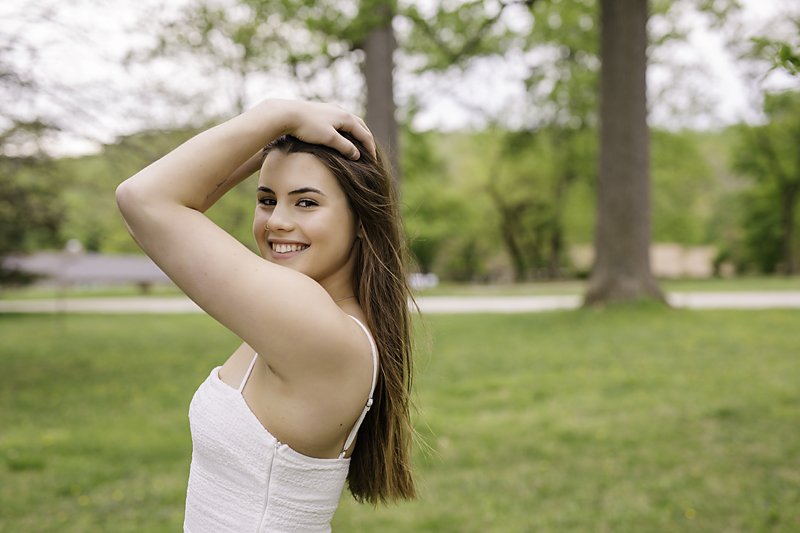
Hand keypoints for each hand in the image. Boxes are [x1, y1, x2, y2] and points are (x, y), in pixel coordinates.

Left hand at [261, 100, 376, 160]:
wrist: (286, 113)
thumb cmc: (308, 127)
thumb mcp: (329, 139)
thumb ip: (345, 147)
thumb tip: (357, 154)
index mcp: (346, 117)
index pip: (365, 134)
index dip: (370, 148)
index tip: (373, 161)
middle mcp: (341, 111)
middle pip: (360, 125)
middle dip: (367, 139)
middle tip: (371, 151)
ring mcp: (331, 109)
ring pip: (351, 121)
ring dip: (357, 132)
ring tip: (359, 142)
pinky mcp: (322, 110)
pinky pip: (341, 120)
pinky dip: (347, 129)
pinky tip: (341, 134)